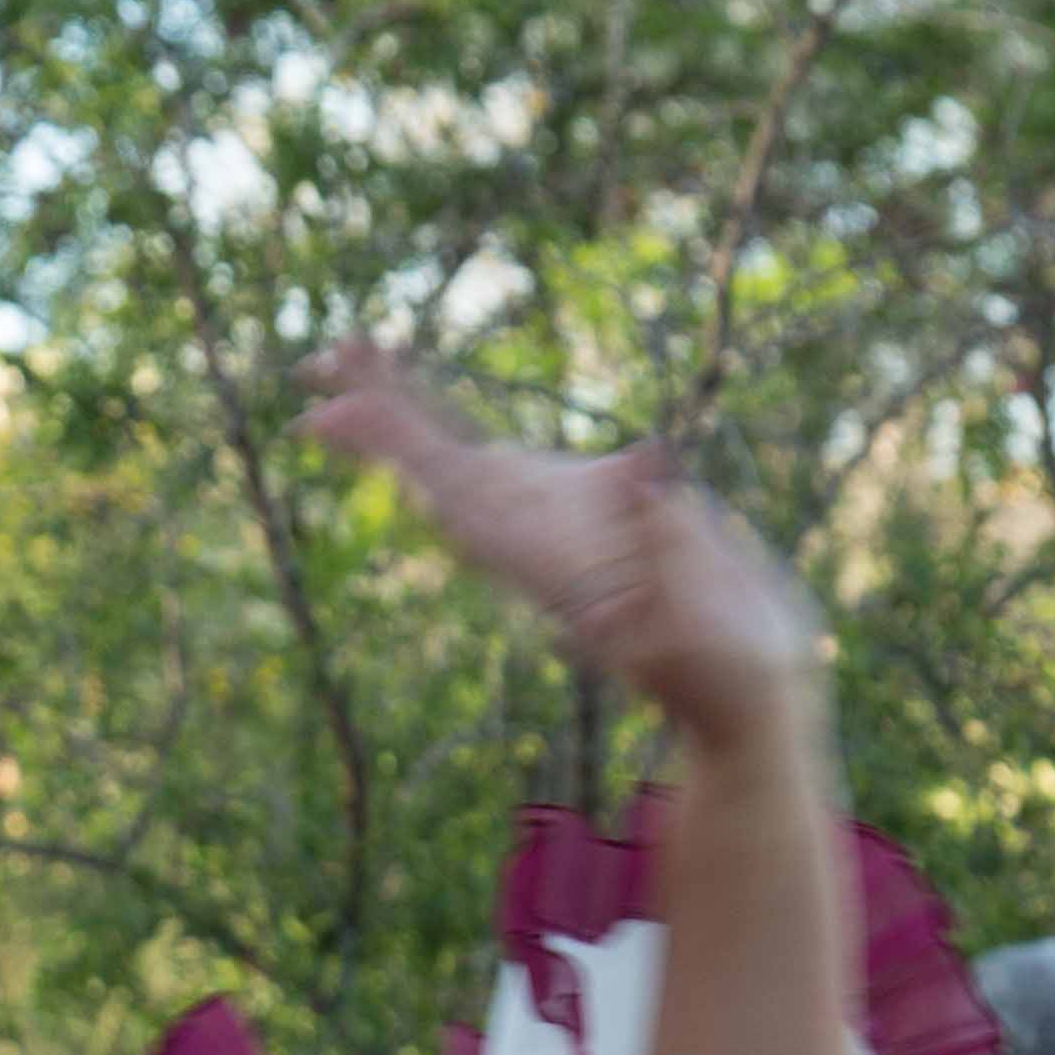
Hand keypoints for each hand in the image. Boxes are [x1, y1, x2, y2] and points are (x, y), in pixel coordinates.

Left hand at [297, 346, 822, 754]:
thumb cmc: (727, 673)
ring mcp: (547, 527)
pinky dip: (457, 432)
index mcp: (545, 559)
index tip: (339, 412)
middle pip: (436, 468)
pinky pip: (499, 466)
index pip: (456, 491)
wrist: (736, 701)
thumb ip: (674, 548)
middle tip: (318, 358)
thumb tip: (643, 467)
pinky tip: (425, 413)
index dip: (401, 447)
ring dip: (405, 412)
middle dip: (381, 413)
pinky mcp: (574, 516)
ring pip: (457, 463)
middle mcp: (530, 541)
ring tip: (352, 354)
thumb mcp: (706, 616)